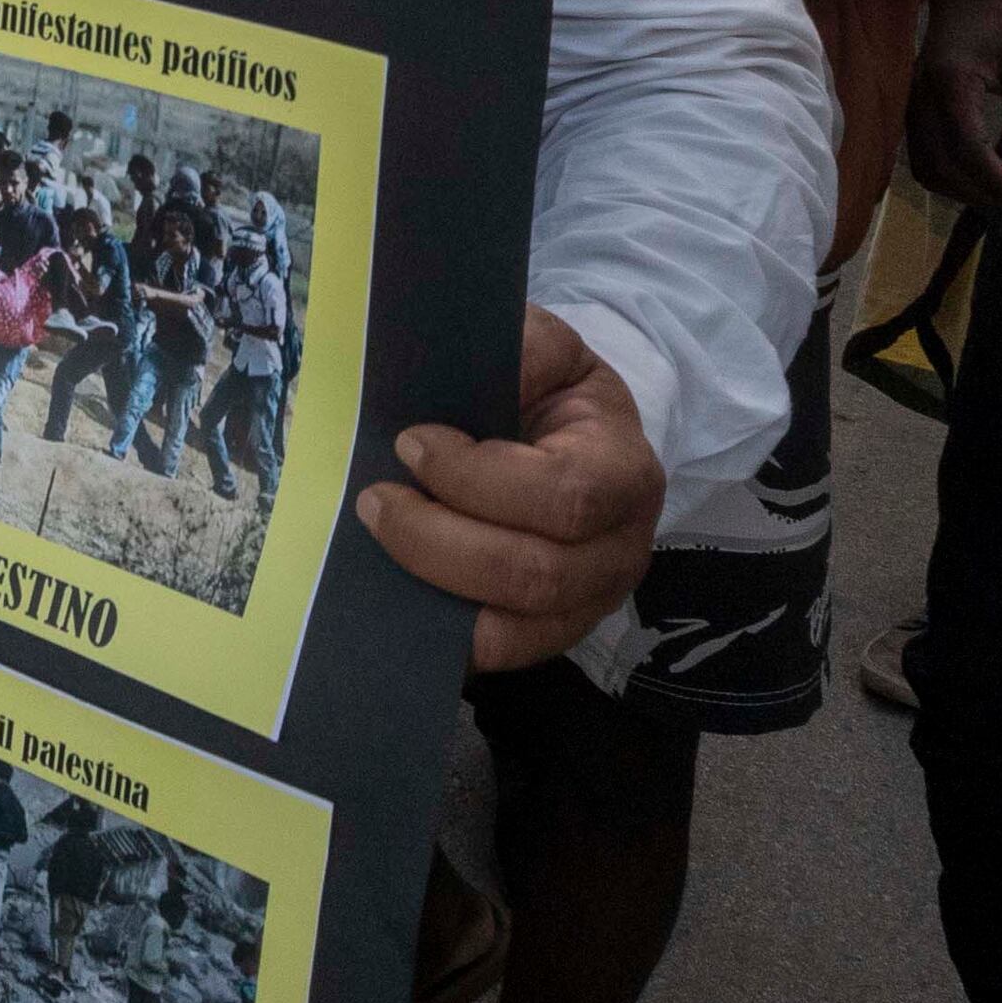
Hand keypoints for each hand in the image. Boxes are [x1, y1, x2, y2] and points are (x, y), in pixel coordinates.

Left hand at [353, 309, 667, 671]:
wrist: (566, 433)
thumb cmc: (547, 389)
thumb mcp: (543, 346)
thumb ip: (521, 349)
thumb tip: (477, 372)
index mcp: (626, 471)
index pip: (564, 495)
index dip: (478, 477)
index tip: (411, 442)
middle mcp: (621, 550)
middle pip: (535, 573)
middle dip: (438, 538)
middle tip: (375, 499)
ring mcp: (589, 603)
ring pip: (512, 626)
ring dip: (432, 582)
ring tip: (379, 534)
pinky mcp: (549, 635)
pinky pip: (496, 655)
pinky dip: (442, 633)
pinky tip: (396, 591)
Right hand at [902, 0, 1001, 218]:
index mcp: (951, 83)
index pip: (969, 149)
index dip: (1001, 183)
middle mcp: (921, 98)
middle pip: (943, 166)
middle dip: (986, 194)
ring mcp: (911, 106)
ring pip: (928, 168)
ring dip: (966, 191)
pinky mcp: (913, 112)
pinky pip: (924, 158)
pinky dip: (953, 176)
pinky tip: (985, 176)